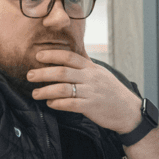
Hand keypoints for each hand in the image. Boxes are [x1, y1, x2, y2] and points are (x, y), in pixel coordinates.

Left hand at [27, 49, 142, 133]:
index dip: (52, 55)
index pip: (69, 57)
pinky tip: (50, 104)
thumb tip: (76, 48)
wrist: (128, 111)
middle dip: (43, 73)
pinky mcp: (91, 107)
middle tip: (29, 75)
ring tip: (35, 93)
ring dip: (46, 91)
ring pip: (64, 89)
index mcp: (91, 68)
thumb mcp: (101, 72)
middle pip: (62, 72)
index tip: (38, 56)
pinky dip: (58, 104)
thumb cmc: (112, 91)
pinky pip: (71, 104)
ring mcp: (91, 92)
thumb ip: (86, 62)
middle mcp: (90, 78)